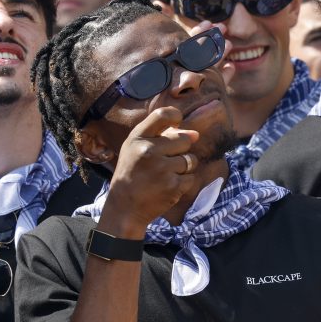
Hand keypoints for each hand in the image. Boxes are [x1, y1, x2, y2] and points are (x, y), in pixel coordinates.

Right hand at [101, 107, 199, 237]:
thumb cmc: (133, 173)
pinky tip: (168, 186)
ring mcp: (161, 169)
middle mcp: (149, 150)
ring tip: (166, 175)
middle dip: (181, 150)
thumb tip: (195, 134)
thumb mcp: (136, 148)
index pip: (163, 114)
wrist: (124, 207)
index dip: (175, 117)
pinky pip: (191, 177)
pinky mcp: (173, 186)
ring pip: (191, 160)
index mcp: (137, 138)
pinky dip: (184, 182)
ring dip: (184, 167)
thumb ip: (162, 136)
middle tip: (165, 162)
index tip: (177, 125)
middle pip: (184, 140)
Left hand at [182, 19, 235, 87]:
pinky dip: (226, 74)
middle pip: (202, 51)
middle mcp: (189, 70)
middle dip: (213, 39)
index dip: (199, 32)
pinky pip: (219, 82)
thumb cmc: (177, 84)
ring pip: (211, 65)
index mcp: (180, 60)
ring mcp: (200, 81)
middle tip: (223, 27)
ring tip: (229, 44)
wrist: (178, 114)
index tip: (208, 23)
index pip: (190, 43)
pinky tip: (231, 66)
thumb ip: (192, 46)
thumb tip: (203, 28)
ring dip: (221, 53)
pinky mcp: (210, 92)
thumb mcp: (183, 60)